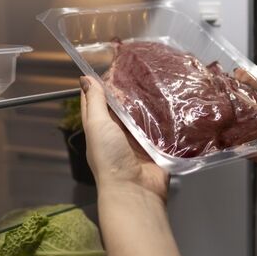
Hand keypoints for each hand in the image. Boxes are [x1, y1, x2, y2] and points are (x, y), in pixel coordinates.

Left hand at [80, 76, 168, 201]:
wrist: (135, 189)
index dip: (98, 84)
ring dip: (148, 101)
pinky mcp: (156, 146)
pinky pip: (161, 127)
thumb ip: (95, 102)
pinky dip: (164, 116)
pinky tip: (171, 101)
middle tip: (140, 68)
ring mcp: (138, 139)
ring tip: (158, 79)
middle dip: (128, 90)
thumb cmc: (110, 158)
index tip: (110, 65)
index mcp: (98, 127)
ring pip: (142, 114)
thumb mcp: (97, 126)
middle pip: (121, 106)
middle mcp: (117, 132)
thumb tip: (85, 78)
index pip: (96, 101)